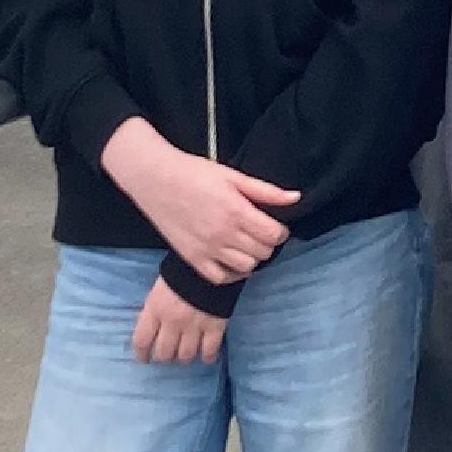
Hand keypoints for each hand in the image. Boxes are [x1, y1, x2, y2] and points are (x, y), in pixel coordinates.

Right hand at [100, 119, 296, 279]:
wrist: (155, 179)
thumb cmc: (194, 173)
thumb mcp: (233, 176)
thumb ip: (266, 191)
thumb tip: (295, 197)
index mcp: (236, 211)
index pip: (274, 235)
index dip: (280, 231)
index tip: (275, 225)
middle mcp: (223, 234)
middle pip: (263, 252)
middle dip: (268, 243)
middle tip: (260, 233)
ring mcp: (207, 249)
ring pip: (246, 267)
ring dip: (252, 258)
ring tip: (246, 244)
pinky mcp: (192, 259)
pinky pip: (220, 278)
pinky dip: (231, 273)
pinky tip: (231, 259)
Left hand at [131, 280, 227, 364]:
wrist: (212, 261)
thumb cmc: (182, 271)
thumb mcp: (159, 288)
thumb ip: (155, 309)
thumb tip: (152, 328)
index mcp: (155, 309)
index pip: (141, 341)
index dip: (141, 354)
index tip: (144, 359)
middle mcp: (172, 322)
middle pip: (164, 353)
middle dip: (164, 356)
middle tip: (168, 353)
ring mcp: (194, 326)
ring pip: (185, 356)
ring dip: (184, 357)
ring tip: (186, 353)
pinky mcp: (215, 327)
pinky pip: (210, 351)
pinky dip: (207, 357)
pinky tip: (206, 356)